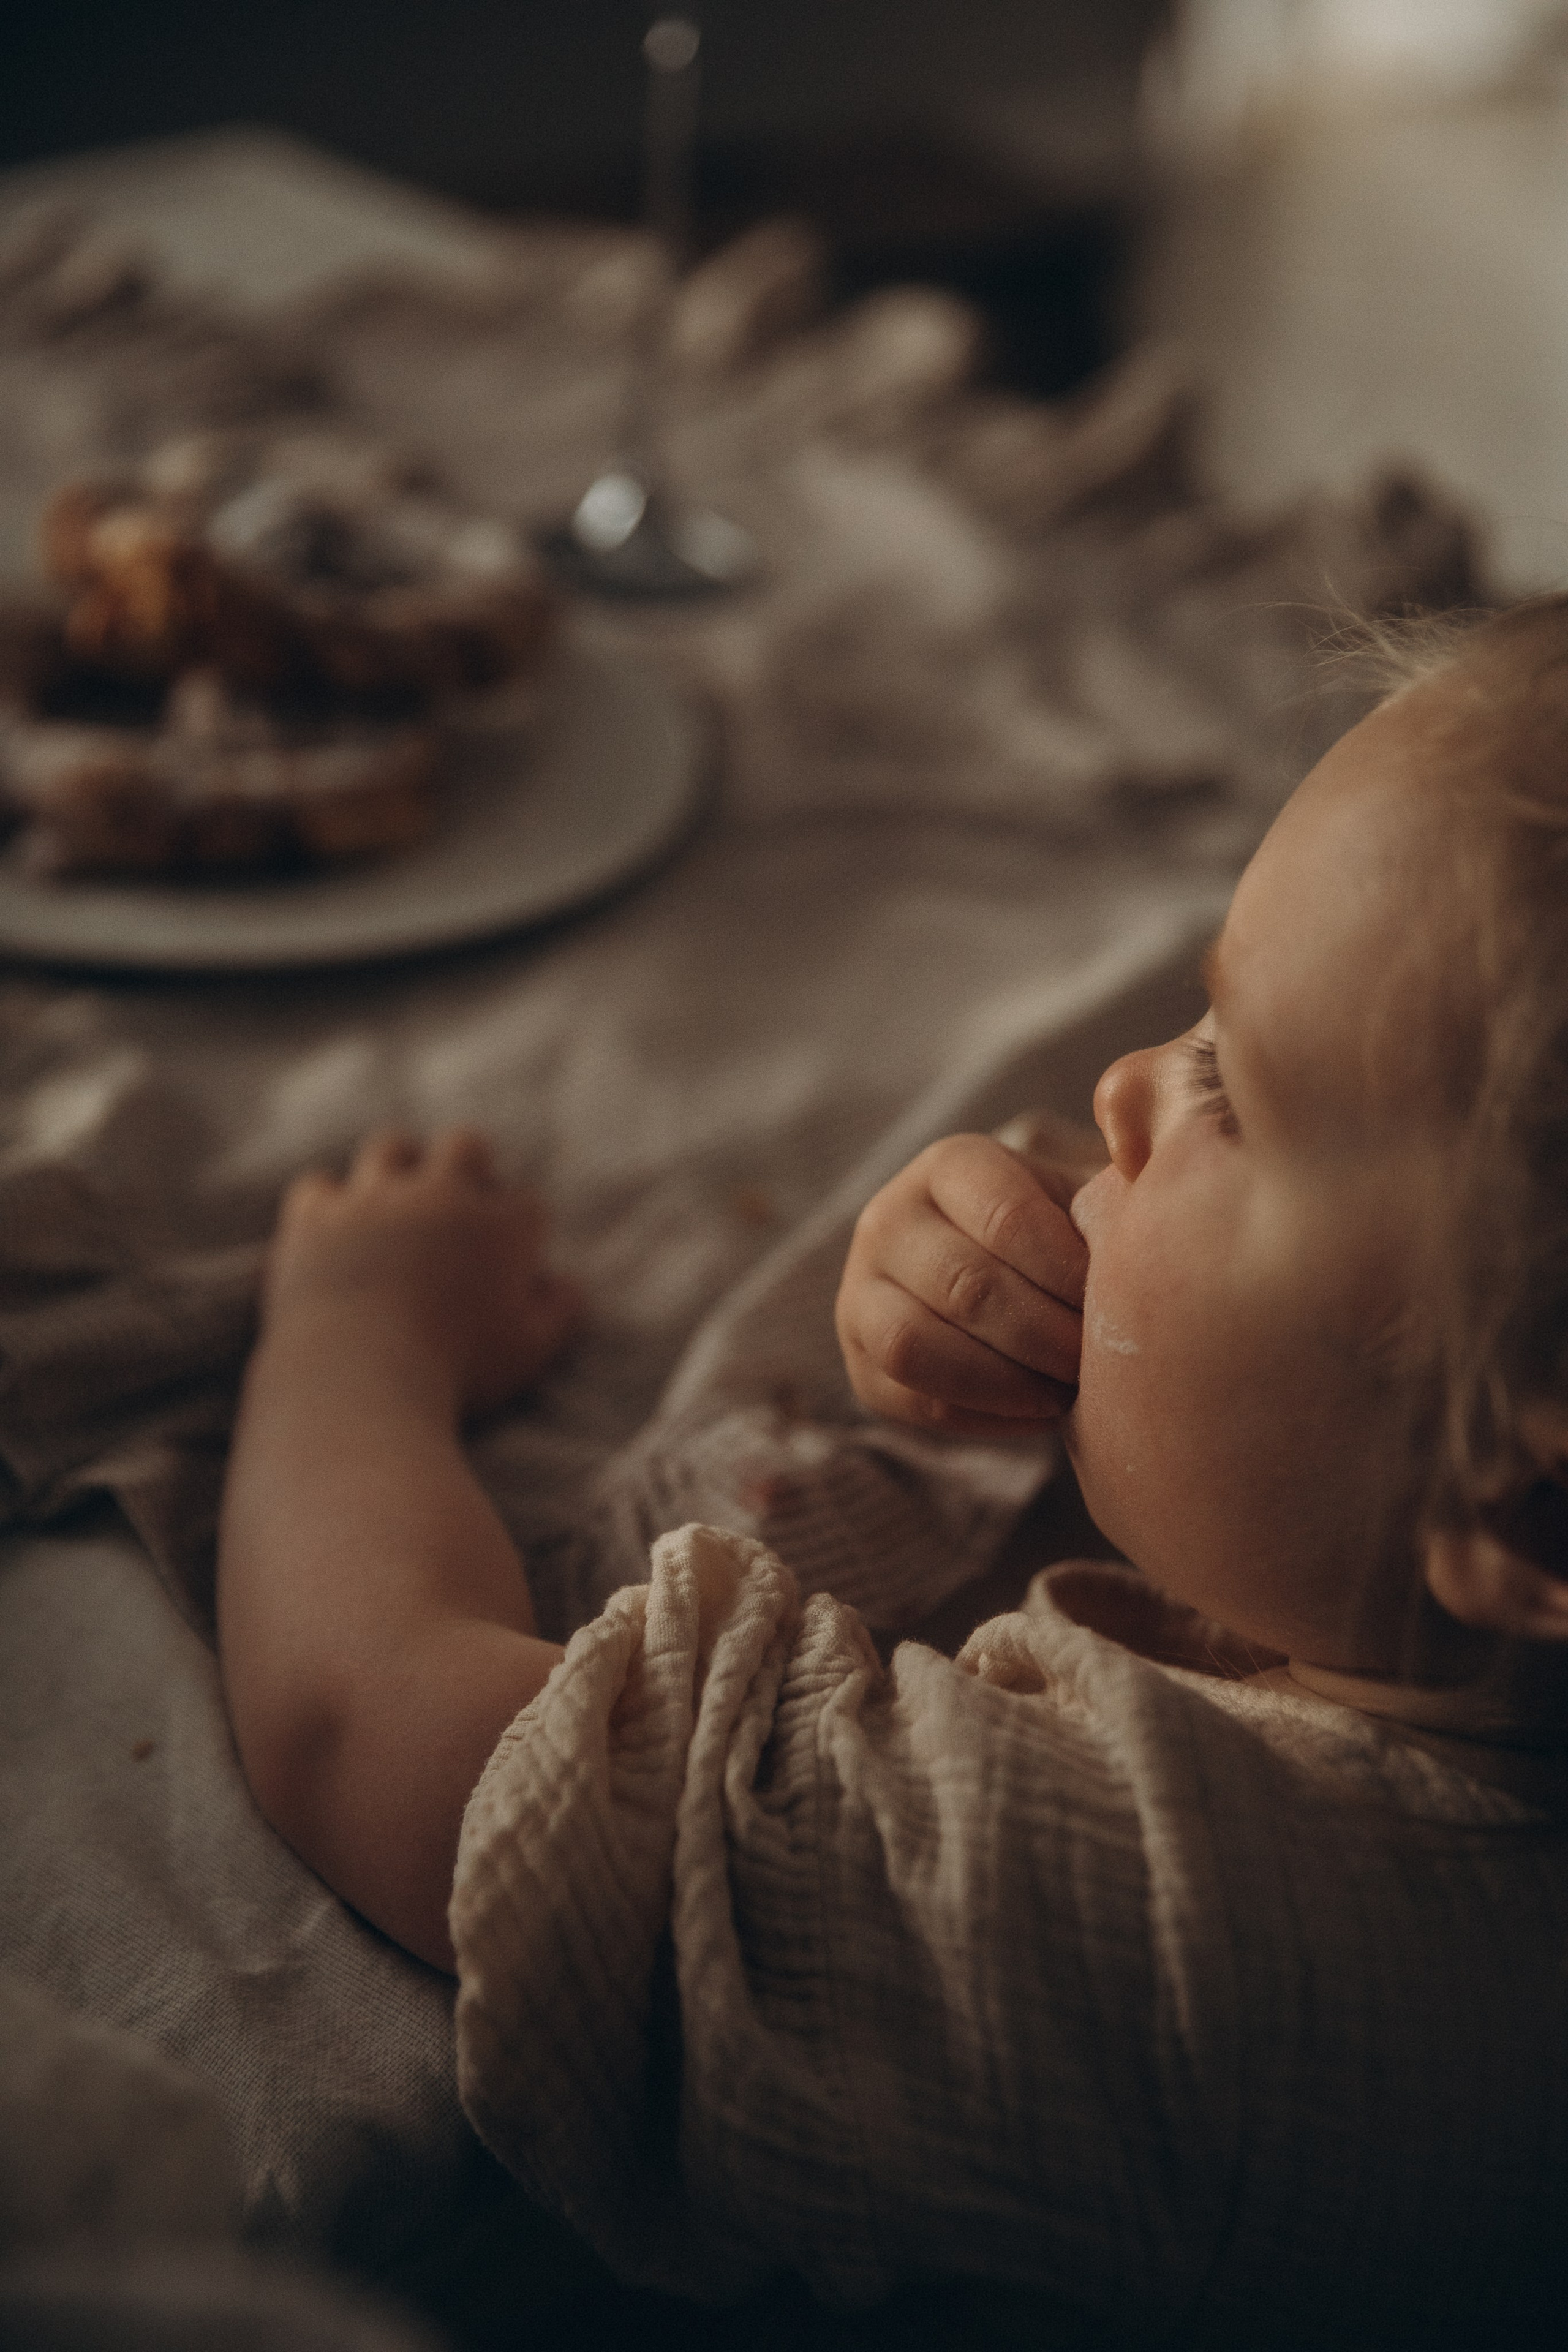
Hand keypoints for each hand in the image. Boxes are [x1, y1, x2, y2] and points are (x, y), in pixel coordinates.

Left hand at [263, 1128, 582, 1418]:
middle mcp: (440, 1195)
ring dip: (401, 1166)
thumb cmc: (456, 1373)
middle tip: (463, 1205)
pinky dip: (329, 1204)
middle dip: (471, 1166)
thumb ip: (561, 1310)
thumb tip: (566, 1281)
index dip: (520, 1231)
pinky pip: (320, 1186)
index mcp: (500, 1226)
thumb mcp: (530, 1352)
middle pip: (465, 1146)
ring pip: (392, 1148)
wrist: (359, 1379)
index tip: (509, 1258)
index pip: (525, 1205)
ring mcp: (372, 1199)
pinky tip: (334, 1228)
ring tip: (400, 1198)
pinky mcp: (316, 1217)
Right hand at [835, 1126, 1098, 1438]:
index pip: (1007, 1219)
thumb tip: (1140, 1162)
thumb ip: (1114, 1186)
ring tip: (1065, 1390)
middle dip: (1047, 1336)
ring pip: (914, 1346)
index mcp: (949, 1166)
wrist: (1007, 1282)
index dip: (1070, 1273)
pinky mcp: (860, 1362)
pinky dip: (986, 1416)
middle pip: (966, 1288)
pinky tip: (1039, 1410)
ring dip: (1005, 1381)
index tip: (1123, 1302)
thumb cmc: (1064, 1237)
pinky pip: (915, 1402)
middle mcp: (888, 1219)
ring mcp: (859, 1292)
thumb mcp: (1084, 1196)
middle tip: (1101, 1360)